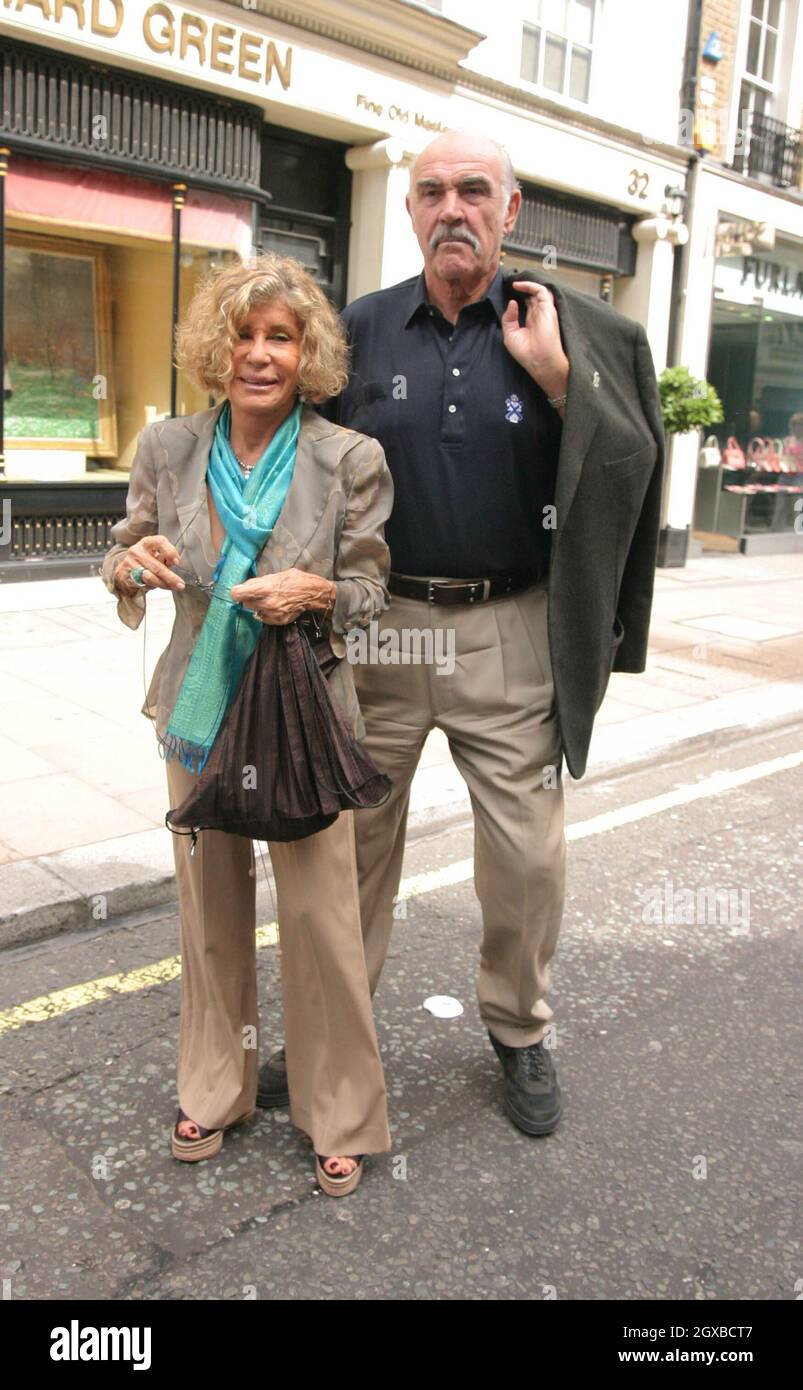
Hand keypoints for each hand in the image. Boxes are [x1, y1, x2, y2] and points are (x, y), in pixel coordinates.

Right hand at [115, 535, 184, 595]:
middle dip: (170, 577)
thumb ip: (166, 558)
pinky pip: (143, 583)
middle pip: (157, 566)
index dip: (170, 552)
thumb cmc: (145, 562)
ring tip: (171, 587)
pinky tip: (157, 586)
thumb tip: (173, 563)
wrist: (125, 571)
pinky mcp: (126, 575)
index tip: (177, 562)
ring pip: (150, 577)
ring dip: (162, 584)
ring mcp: (130, 563)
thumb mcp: (156, 556)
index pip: (160, 541)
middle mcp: (137, 550)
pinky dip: (152, 586)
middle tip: (180, 584)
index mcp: (147, 542)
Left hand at [230, 568, 335, 625]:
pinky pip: (264, 618)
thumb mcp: (276, 575)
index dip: (236, 592)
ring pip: (254, 611)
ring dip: (258, 606)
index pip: (237, 594)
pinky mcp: (277, 621)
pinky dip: (266, 613)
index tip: (239, 591)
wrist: (313, 593)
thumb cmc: (296, 580)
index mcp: (265, 588)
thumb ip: (259, 582)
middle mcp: (266, 603)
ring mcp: (272, 613)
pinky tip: (276, 606)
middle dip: (249, 598)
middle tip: (259, 593)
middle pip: (245, 603)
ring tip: (270, 599)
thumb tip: (244, 586)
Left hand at [501, 281, 569, 402]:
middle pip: (533, 295)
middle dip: (523, 287)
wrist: (540, 361)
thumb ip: (509, 318)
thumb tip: (512, 302)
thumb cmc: (526, 353)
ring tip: (515, 281)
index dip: (519, 295)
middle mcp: (539, 314)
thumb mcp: (510, 334)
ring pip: (538, 291)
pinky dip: (530, 285)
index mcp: (531, 321)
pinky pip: (541, 290)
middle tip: (511, 282)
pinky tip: (518, 286)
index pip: (527, 303)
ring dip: (527, 284)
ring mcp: (544, 311)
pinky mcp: (548, 308)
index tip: (508, 290)